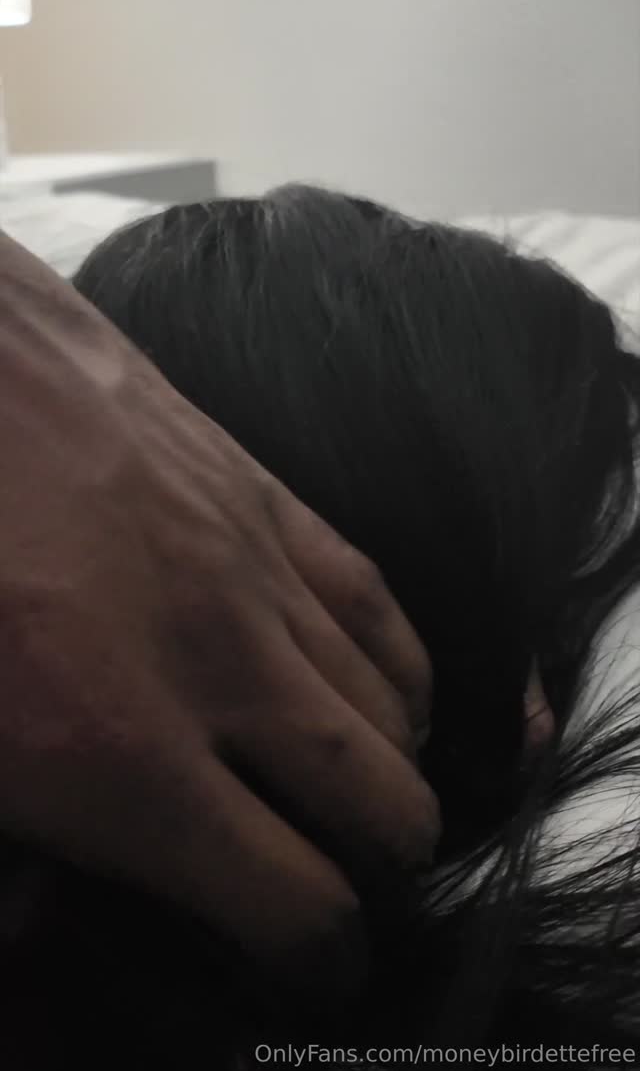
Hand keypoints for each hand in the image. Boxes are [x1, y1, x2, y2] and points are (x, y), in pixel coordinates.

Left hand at [0, 233, 439, 997]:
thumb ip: (19, 854)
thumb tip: (56, 919)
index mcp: (116, 754)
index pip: (294, 902)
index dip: (318, 958)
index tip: (312, 964)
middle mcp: (218, 671)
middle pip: (380, 808)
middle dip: (384, 873)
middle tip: (351, 888)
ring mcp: (258, 577)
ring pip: (396, 712)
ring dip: (396, 774)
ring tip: (370, 801)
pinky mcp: (271, 502)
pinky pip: (382, 609)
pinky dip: (407, 673)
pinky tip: (396, 697)